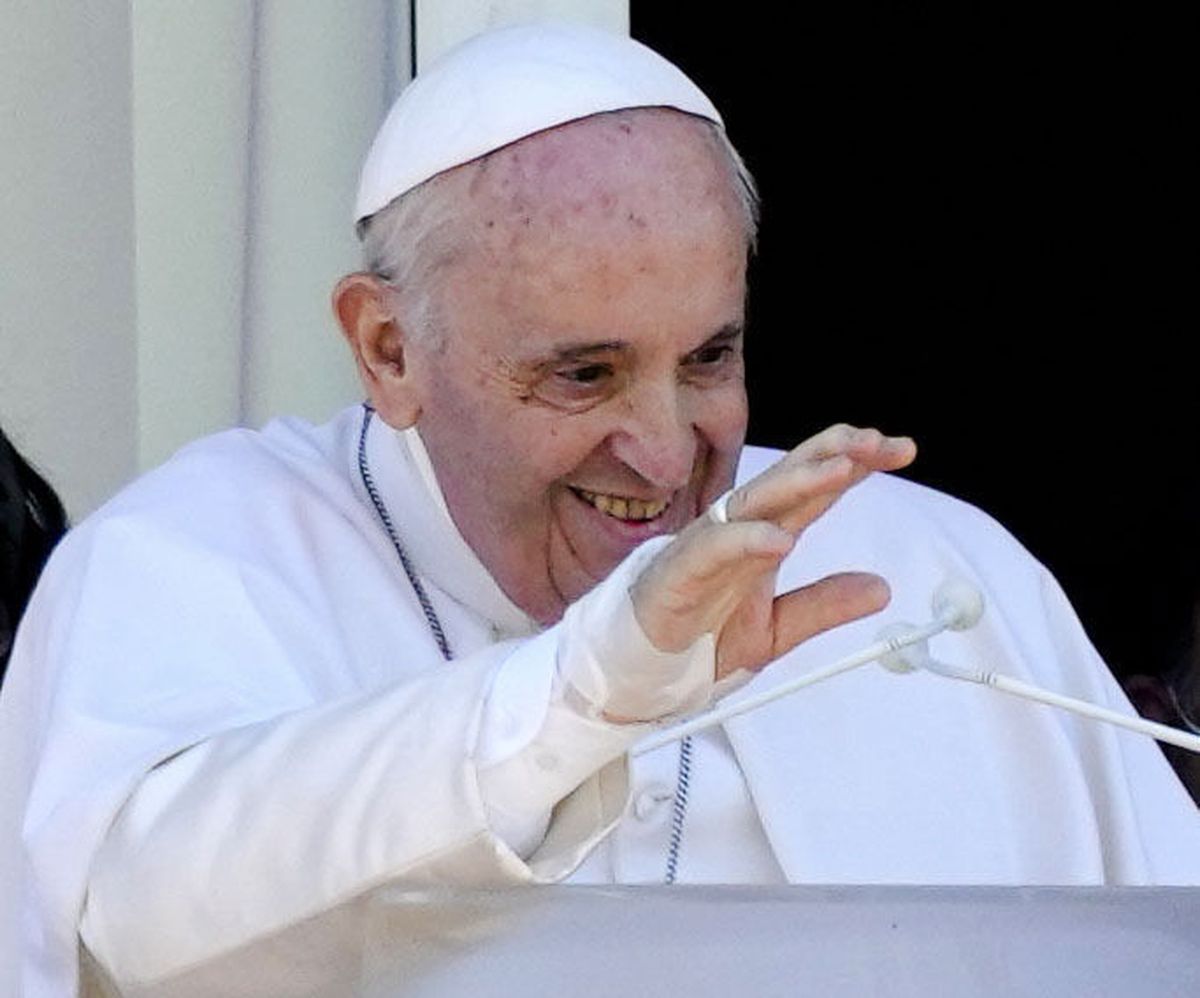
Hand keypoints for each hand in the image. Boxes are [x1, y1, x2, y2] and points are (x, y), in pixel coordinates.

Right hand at [630, 425, 915, 679]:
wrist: (640, 670)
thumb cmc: (699, 637)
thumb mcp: (777, 628)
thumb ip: (823, 605)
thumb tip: (881, 588)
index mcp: (765, 537)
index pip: (814, 488)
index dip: (855, 464)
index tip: (901, 449)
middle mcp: (738, 531)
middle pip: (789, 479)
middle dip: (833, 455)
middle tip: (877, 443)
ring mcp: (707, 546)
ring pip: (755, 502)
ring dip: (799, 482)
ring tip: (841, 470)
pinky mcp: (679, 572)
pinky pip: (714, 549)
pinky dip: (746, 540)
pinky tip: (780, 539)